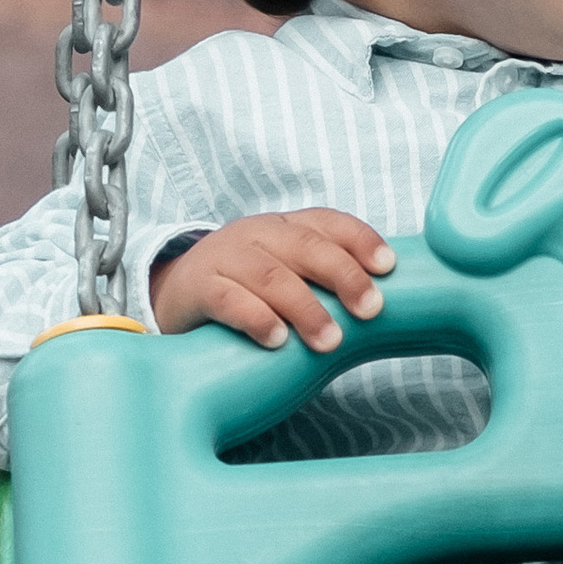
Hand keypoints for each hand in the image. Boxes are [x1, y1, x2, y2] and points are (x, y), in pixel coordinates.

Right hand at [151, 209, 395, 351]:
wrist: (174, 295)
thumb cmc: (247, 289)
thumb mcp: (286, 273)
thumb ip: (323, 281)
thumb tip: (385, 308)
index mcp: (285, 226)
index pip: (328, 222)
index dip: (361, 240)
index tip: (388, 266)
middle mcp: (257, 234)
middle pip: (305, 246)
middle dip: (343, 276)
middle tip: (371, 310)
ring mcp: (225, 257)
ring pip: (271, 275)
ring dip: (305, 308)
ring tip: (329, 341)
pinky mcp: (198, 287)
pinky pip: (228, 300)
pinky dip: (256, 318)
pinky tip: (276, 340)